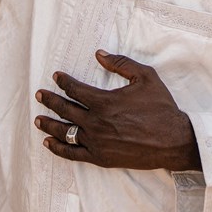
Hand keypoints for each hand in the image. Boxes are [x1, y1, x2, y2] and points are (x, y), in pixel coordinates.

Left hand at [35, 50, 201, 171]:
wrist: (173, 140)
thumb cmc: (161, 107)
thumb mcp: (146, 77)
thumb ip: (121, 63)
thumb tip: (99, 54)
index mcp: (104, 101)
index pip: (75, 89)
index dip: (63, 81)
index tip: (56, 77)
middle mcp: (95, 122)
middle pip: (64, 109)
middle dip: (50, 100)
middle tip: (40, 94)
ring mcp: (96, 141)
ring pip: (65, 131)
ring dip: (49, 123)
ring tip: (38, 119)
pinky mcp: (100, 157)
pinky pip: (72, 153)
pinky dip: (58, 147)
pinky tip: (49, 142)